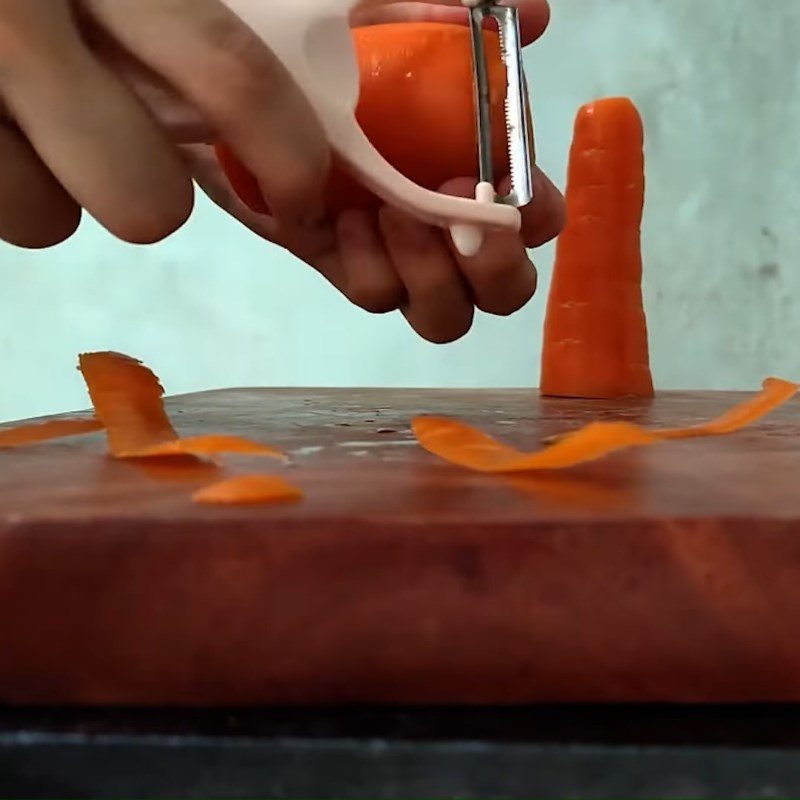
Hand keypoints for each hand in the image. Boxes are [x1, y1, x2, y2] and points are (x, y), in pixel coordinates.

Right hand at [0, 0, 328, 247]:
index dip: (287, 159)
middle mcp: (27, 19)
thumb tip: (309, 58)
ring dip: (61, 192)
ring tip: (36, 122)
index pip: (232, 78)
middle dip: (155, 201)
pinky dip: (7, 185)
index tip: (300, 196)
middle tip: (130, 150)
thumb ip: (186, 14)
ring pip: (50, 221)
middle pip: (144, 198)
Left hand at [191, 0, 564, 342]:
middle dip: (493, 272)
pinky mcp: (339, 263)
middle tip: (461, 225)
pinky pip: (373, 295)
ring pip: (441, 315)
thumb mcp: (383, 18)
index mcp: (471, 171)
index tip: (507, 193)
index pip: (534, 218)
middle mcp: (442, 224)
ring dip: (429, 275)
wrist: (221, 74)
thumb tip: (537, 15)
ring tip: (391, 215)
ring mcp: (392, 251)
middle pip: (501, 292)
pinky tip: (347, 220)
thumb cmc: (309, 42)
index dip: (534, 219)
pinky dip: (371, 269)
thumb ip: (457, 19)